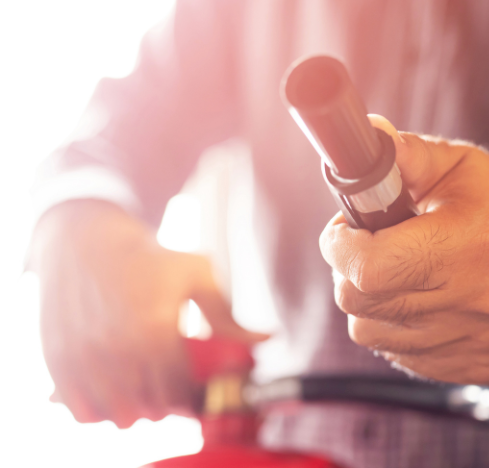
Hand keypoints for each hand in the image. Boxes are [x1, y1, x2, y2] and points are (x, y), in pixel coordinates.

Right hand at [29, 200, 266, 427]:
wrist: (86, 236)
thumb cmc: (149, 256)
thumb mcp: (196, 276)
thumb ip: (228, 316)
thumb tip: (268, 338)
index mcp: (154, 329)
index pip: (179, 392)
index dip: (190, 397)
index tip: (192, 388)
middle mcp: (116, 348)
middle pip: (150, 408)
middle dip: (165, 404)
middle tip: (169, 388)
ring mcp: (83, 357)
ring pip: (116, 415)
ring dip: (133, 410)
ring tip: (141, 391)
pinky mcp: (57, 359)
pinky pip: (79, 409)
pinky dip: (97, 411)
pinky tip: (111, 393)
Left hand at [319, 116, 488, 383]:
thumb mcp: (456, 163)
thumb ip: (406, 153)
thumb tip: (366, 137)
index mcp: (476, 244)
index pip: (371, 268)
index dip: (340, 247)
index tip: (343, 230)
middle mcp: (483, 301)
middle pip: (363, 304)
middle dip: (350, 272)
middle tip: (372, 245)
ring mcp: (481, 342)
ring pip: (373, 333)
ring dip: (374, 303)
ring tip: (405, 272)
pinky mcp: (480, 368)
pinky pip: (400, 355)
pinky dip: (399, 328)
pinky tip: (426, 300)